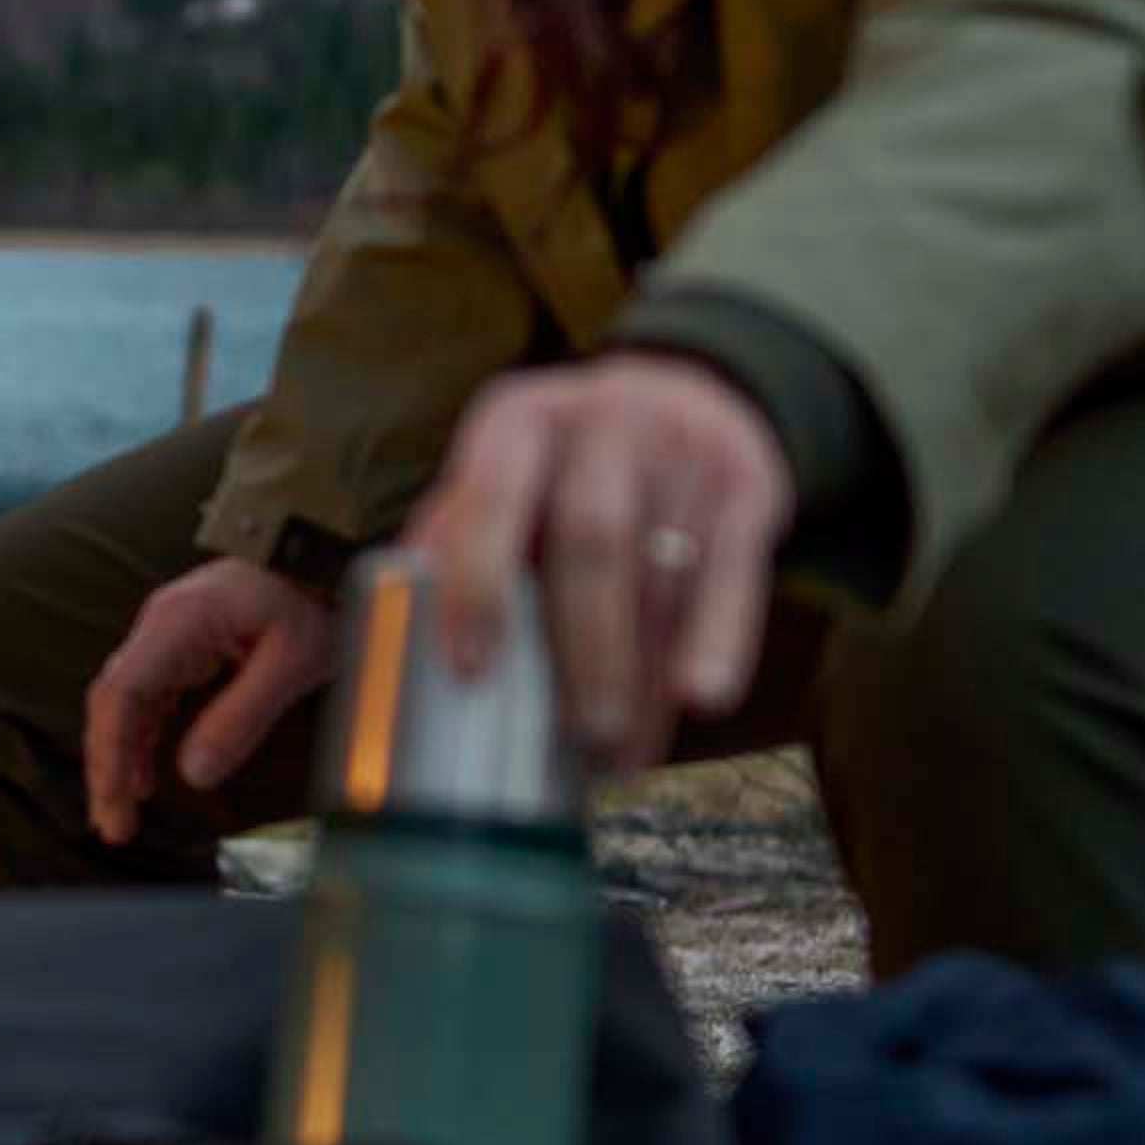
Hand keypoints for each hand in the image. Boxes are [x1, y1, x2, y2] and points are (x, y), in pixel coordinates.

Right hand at [83, 559, 338, 846]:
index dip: (112, 752)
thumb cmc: (318, 600)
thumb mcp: (293, 663)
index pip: (123, 692)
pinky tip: (143, 777)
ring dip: (118, 757)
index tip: (116, 803)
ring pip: (125, 701)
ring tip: (120, 815)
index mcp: (180, 621)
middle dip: (107, 765)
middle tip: (113, 827)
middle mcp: (162, 624)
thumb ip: (242, 717)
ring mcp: (169, 632)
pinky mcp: (183, 643)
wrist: (328, 554)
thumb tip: (194, 775)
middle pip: (114, 700)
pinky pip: (147, 695)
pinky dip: (138, 738)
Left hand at [406, 355, 792, 771]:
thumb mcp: (503, 466)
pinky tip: (701, 699)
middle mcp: (600, 423)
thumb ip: (455, 534)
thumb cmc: (565, 460)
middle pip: (591, 537)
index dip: (476, 584)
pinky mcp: (747, 486)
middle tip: (577, 734)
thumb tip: (397, 635)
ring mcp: (680, 450)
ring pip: (662, 571)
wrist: (687, 391)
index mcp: (517, 419)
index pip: (490, 499)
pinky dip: (717, 640)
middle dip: (582, 646)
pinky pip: (735, 574)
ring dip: (643, 672)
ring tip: (621, 753)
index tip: (470, 668)